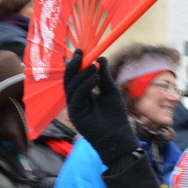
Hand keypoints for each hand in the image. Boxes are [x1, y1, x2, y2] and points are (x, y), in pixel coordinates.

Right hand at [63, 50, 136, 165]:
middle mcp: (76, 100)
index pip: (75, 76)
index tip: (82, 51)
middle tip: (81, 53)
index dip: (77, 63)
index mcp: (83, 94)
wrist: (118, 136)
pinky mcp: (75, 114)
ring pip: (71, 86)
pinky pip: (77, 96)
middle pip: (69, 80)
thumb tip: (101, 58)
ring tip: (93, 66)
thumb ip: (104, 76)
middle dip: (74, 65)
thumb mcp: (110, 91)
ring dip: (82, 74)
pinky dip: (85, 85)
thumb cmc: (115, 116)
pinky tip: (94, 77)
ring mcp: (74, 107)